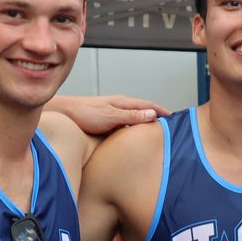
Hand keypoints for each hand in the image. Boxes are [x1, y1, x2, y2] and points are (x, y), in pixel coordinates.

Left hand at [54, 93, 170, 135]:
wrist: (63, 114)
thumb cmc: (84, 113)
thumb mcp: (111, 116)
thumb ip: (131, 116)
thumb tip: (153, 115)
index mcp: (124, 103)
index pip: (150, 106)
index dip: (164, 112)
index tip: (178, 118)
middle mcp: (120, 106)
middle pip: (144, 111)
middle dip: (157, 117)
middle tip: (171, 127)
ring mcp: (113, 113)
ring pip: (135, 118)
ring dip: (145, 124)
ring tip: (156, 133)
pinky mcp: (106, 121)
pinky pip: (125, 125)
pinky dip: (134, 129)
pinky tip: (133, 137)